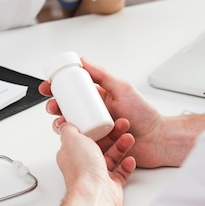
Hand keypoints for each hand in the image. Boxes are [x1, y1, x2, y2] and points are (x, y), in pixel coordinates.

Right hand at [39, 58, 165, 167]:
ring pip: (70, 125)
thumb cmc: (143, 114)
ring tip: (63, 121)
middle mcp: (94, 113)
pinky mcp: (96, 144)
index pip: (73, 90)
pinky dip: (71, 138)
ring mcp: (94, 129)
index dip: (58, 87)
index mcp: (99, 97)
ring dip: (60, 122)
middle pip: (67, 108)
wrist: (155, 139)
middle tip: (53, 105)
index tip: (49, 85)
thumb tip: (83, 60)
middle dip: (55, 105)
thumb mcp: (122, 88)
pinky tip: (72, 135)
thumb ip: (103, 74)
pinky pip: (79, 141)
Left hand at [56, 121, 135, 205]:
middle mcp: (84, 164)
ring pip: (112, 157)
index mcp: (73, 153)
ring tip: (129, 138)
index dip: (97, 127)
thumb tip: (65, 124)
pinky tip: (130, 159)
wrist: (94, 193)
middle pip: (101, 145)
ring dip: (122, 147)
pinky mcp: (110, 185)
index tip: (106, 119)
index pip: (86, 136)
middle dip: (113, 135)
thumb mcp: (72, 139)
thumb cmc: (82, 170)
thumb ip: (69, 130)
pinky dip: (127, 165)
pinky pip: (121, 173)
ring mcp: (97, 175)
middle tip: (123, 126)